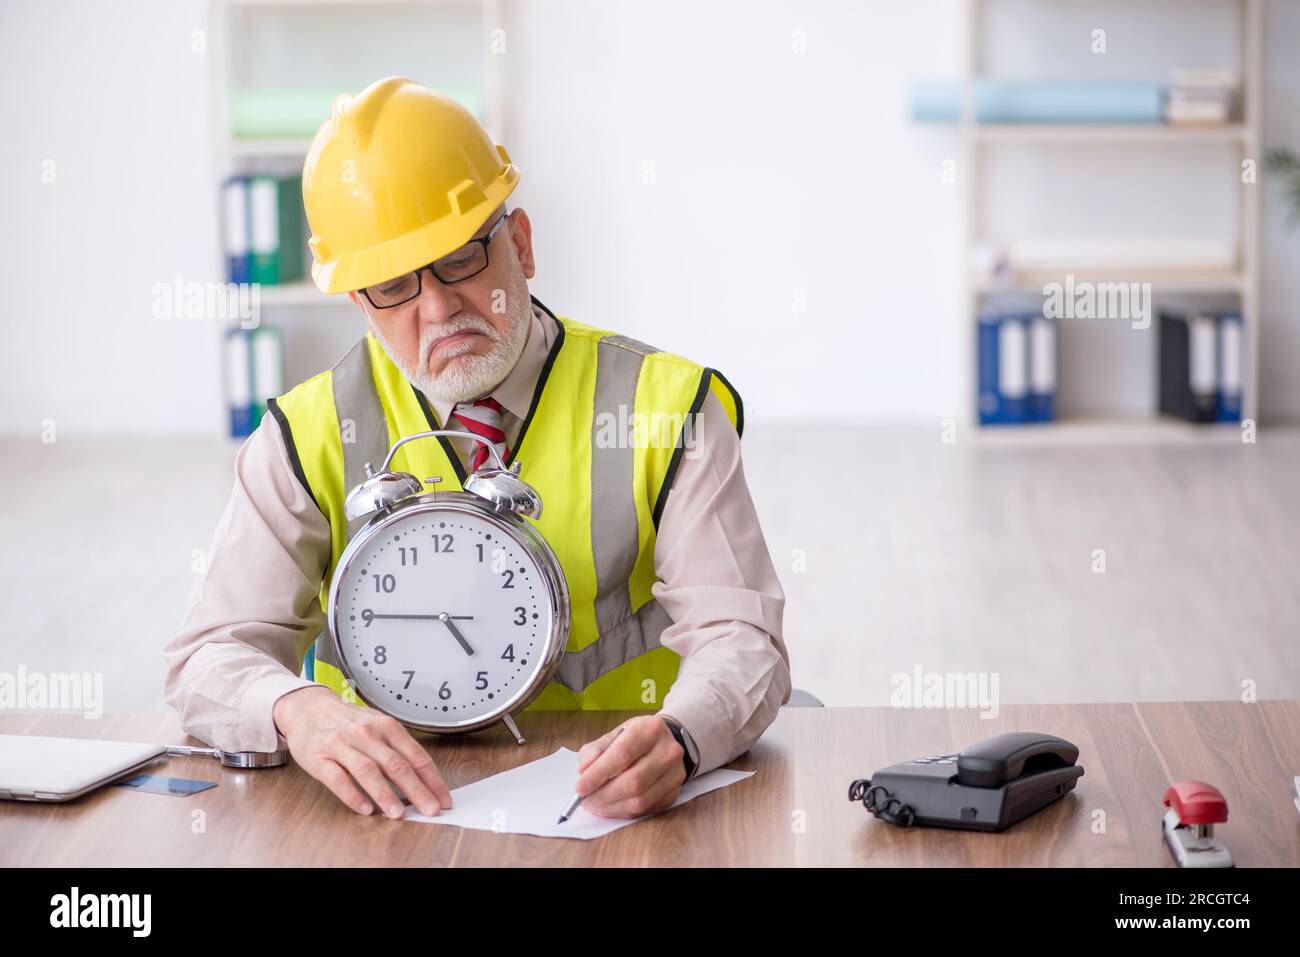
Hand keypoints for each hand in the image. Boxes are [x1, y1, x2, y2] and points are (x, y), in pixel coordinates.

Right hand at [272, 685, 452, 818]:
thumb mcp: (378, 726)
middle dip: (417, 790)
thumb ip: (397, 749)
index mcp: (387, 726)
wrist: (308, 707)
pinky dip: (352, 794)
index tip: (443, 799)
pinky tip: (365, 809)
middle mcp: (367, 733)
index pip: (416, 756)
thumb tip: (423, 780)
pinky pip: (338, 778)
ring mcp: (342, 745)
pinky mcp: (319, 757)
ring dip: (385, 793)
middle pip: (396, 764)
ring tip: (399, 813)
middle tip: (430, 810)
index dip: (432, 780)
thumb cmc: (349, 722)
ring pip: (368, 770)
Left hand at [575, 715, 686, 818]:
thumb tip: (584, 771)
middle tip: (585, 800)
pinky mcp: (674, 792)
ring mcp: (674, 774)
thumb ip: (595, 751)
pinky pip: (644, 810)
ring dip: (611, 807)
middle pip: (633, 782)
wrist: (664, 742)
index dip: (598, 774)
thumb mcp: (613, 735)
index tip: (580, 787)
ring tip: (594, 804)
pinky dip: (622, 811)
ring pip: (639, 800)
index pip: (622, 754)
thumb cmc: (634, 739)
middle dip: (603, 795)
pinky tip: (610, 806)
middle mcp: (668, 751)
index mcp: (650, 729)